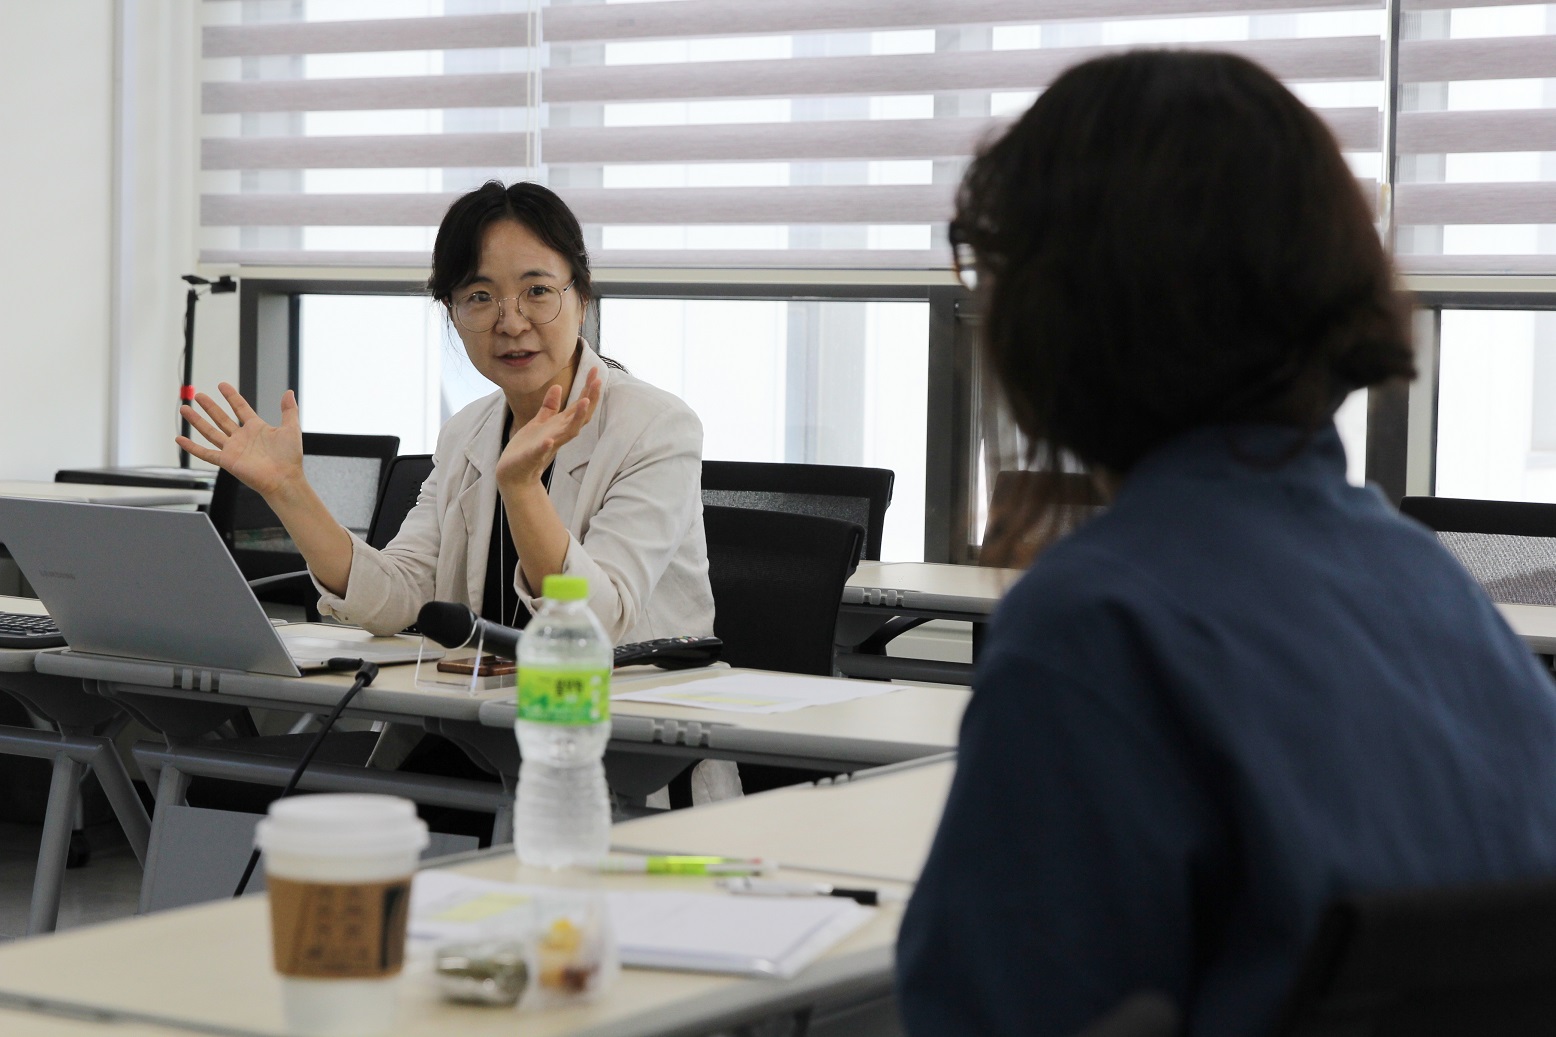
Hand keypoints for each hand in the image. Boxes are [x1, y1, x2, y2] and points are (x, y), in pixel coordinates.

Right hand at [176, 382, 304, 498]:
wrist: (284, 479)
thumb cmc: (290, 457)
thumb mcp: (291, 428)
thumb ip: (289, 410)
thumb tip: (289, 392)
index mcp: (256, 428)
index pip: (240, 408)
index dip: (231, 396)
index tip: (222, 385)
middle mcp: (242, 437)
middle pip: (221, 418)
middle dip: (210, 406)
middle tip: (198, 395)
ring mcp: (233, 449)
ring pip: (210, 432)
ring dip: (197, 420)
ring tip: (184, 408)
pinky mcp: (227, 461)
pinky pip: (205, 453)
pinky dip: (192, 447)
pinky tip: (180, 439)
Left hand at [496, 369, 602, 490]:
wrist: (514, 473)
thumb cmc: (527, 447)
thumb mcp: (539, 422)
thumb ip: (550, 406)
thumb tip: (558, 386)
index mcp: (559, 425)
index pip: (578, 406)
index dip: (587, 389)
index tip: (595, 370)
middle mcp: (559, 434)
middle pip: (580, 416)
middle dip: (590, 399)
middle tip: (598, 380)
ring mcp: (548, 446)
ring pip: (568, 433)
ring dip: (577, 418)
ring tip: (584, 402)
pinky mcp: (533, 457)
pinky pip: (541, 451)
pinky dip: (546, 446)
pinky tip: (549, 439)